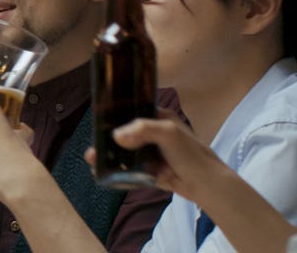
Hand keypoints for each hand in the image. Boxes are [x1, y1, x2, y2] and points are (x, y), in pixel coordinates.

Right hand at [84, 113, 232, 198]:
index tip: (98, 120)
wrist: (205, 184)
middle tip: (92, 147)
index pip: (133, 111)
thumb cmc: (191, 153)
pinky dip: (116, 170)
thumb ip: (143, 130)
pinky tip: (102, 172)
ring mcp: (149, 153)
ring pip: (124, 152)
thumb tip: (117, 136)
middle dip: (107, 139)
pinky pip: (128, 169)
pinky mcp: (148, 170)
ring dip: (108, 156)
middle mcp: (152, 134)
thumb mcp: (169, 133)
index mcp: (158, 118)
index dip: (115, 114)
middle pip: (124, 133)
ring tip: (92, 160)